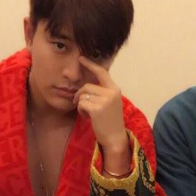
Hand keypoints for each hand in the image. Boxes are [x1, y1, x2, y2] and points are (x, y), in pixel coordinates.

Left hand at [73, 57, 130, 174]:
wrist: (115, 138)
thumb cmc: (111, 121)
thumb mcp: (110, 103)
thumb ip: (102, 92)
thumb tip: (86, 85)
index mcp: (115, 89)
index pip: (102, 72)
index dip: (90, 64)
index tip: (81, 58)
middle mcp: (111, 93)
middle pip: (87, 86)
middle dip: (80, 94)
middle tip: (80, 104)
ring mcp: (104, 101)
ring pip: (82, 95)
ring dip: (80, 104)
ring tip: (87, 113)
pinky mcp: (97, 109)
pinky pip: (81, 104)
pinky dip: (81, 111)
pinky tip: (87, 117)